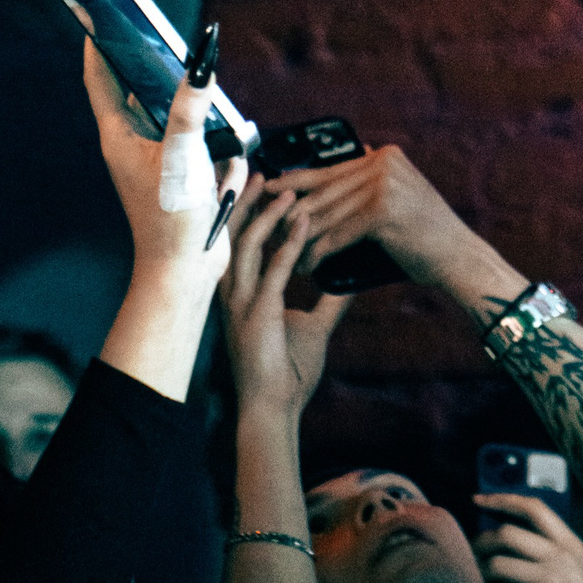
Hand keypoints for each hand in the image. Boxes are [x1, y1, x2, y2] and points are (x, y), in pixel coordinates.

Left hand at [85, 43, 244, 294]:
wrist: (186, 271)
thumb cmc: (170, 217)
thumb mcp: (182, 155)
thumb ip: (190, 108)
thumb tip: (200, 66)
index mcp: (119, 135)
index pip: (100, 79)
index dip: (99, 47)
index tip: (100, 18)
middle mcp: (136, 144)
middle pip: (150, 94)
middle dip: (175, 86)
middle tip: (191, 69)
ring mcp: (161, 160)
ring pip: (190, 123)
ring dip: (209, 135)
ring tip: (212, 163)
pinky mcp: (185, 176)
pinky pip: (211, 151)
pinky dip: (223, 164)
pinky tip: (222, 188)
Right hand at [220, 175, 352, 423]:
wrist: (277, 408)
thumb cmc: (289, 372)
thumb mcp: (314, 328)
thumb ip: (328, 302)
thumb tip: (348, 283)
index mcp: (242, 293)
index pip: (241, 242)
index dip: (252, 212)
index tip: (270, 186)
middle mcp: (234, 293)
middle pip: (234, 235)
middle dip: (248, 202)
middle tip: (266, 173)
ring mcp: (240, 303)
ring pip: (247, 245)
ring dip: (270, 215)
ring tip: (290, 190)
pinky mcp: (255, 313)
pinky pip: (272, 270)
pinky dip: (288, 243)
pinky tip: (304, 223)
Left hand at [280, 144, 475, 288]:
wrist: (458, 256)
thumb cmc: (425, 235)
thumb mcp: (399, 195)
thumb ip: (371, 183)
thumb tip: (337, 178)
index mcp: (385, 156)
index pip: (330, 169)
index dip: (295, 180)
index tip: (269, 188)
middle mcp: (383, 163)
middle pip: (325, 191)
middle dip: (294, 213)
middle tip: (268, 229)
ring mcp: (384, 185)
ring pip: (328, 215)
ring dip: (303, 238)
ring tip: (285, 254)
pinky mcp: (383, 211)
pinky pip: (339, 234)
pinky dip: (320, 252)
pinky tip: (307, 265)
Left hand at [472, 492, 582, 582]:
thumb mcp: (579, 571)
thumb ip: (554, 552)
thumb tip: (511, 537)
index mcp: (571, 544)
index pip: (534, 508)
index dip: (503, 500)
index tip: (478, 500)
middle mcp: (561, 556)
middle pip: (506, 534)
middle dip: (480, 543)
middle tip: (468, 555)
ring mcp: (551, 579)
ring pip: (497, 565)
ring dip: (479, 575)